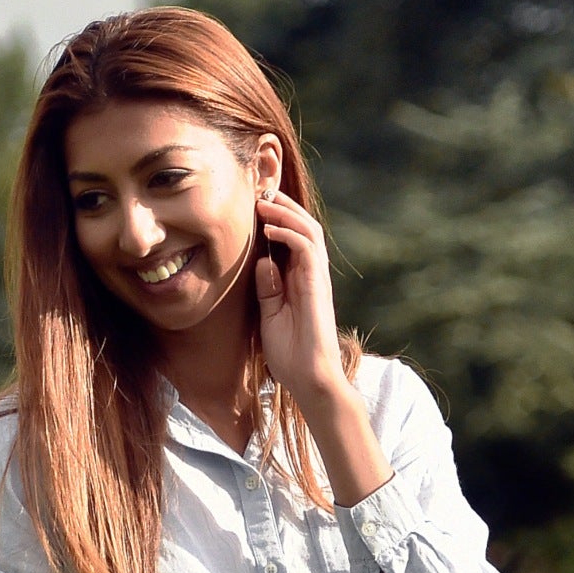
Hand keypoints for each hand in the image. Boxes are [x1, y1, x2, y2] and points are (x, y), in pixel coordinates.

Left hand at [252, 188, 348, 404]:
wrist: (309, 379)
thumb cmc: (290, 354)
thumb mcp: (270, 316)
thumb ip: (268, 289)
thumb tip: (263, 261)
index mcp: (300, 282)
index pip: (293, 240)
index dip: (278, 220)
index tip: (256, 207)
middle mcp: (311, 276)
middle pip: (304, 229)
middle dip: (284, 208)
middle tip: (260, 193)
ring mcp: (317, 280)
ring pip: (309, 232)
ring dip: (286, 213)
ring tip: (264, 202)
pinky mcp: (317, 286)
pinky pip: (307, 249)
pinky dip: (290, 233)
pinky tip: (270, 227)